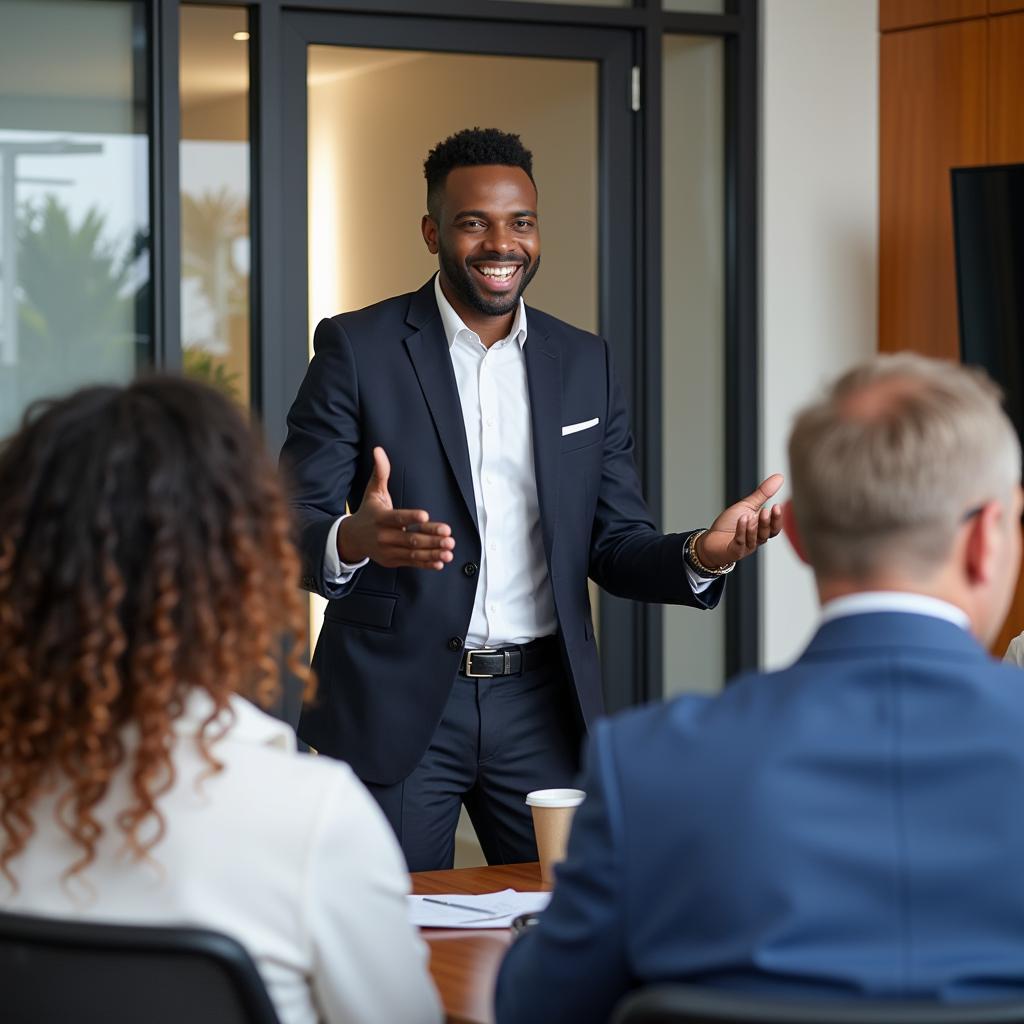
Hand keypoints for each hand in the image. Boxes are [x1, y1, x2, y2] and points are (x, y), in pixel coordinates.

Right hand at [338, 447, 454, 569]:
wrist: (352, 539)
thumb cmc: (368, 512)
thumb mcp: (373, 492)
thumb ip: (380, 472)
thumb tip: (378, 450)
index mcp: (381, 518)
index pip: (397, 518)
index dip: (411, 517)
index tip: (426, 515)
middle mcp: (384, 536)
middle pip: (410, 538)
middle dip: (430, 538)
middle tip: (448, 536)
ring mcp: (388, 551)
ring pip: (412, 553)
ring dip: (432, 552)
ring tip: (449, 550)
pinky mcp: (392, 561)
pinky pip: (411, 563)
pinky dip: (427, 563)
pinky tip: (441, 561)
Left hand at [696, 474, 783, 569]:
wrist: (711, 540)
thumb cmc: (729, 524)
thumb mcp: (747, 506)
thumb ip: (763, 494)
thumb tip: (779, 477)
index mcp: (760, 528)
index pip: (774, 526)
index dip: (777, 518)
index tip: (778, 506)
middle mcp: (756, 539)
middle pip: (767, 533)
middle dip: (767, 522)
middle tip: (767, 511)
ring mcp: (746, 546)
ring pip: (755, 539)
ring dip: (753, 527)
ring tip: (750, 516)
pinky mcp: (734, 551)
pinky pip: (740, 542)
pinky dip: (741, 531)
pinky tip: (742, 520)